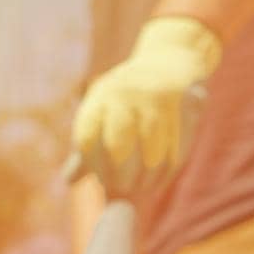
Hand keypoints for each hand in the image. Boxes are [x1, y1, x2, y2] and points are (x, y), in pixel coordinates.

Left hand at [73, 16, 221, 195]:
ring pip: (151, 154)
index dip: (94, 167)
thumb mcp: (104, 111)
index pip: (86, 139)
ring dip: (147, 180)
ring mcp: (155, 98)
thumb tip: (69, 180)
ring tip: (144, 192)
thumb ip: (89, 147)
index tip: (103, 185)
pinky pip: (177, 149)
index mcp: (99, 97)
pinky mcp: (184, 104)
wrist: (170, 59)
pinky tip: (160, 181)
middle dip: (122, 179)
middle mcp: (124, 94)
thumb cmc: (130, 95)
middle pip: (118, 148)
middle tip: (125, 194)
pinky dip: (167, 171)